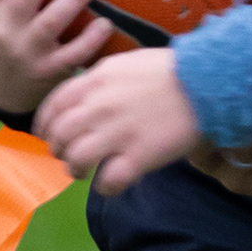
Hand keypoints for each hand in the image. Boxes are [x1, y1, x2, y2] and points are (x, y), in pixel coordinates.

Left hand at [37, 48, 203, 191]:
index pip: (53, 107)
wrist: (206, 83)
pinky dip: (106, 187)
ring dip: (76, 169)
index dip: (45, 126)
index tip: (47, 136)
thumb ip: (97, 79)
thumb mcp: (124, 63)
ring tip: (85, 172)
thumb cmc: (169, 70)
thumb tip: (81, 96)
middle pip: (60, 136)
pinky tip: (112, 183)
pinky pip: (109, 181)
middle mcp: (99, 107)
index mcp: (94, 81)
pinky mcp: (139, 156)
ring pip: (76, 160)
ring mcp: (117, 133)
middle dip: (58, 150)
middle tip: (69, 156)